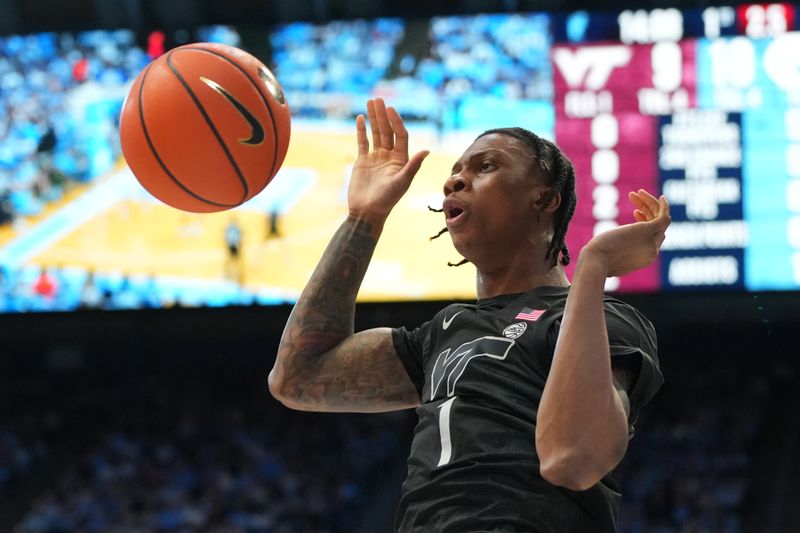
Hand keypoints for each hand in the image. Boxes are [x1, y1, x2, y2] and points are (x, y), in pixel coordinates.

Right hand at [348, 98, 428, 224]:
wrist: (367, 212)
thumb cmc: (387, 200)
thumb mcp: (402, 182)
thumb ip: (413, 165)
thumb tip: (427, 150)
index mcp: (401, 160)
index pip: (400, 135)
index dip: (396, 121)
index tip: (390, 109)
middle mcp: (389, 156)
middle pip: (387, 131)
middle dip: (383, 115)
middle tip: (378, 99)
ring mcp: (376, 158)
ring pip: (375, 133)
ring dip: (373, 118)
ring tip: (370, 101)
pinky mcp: (362, 161)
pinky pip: (362, 142)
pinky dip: (361, 130)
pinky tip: (360, 118)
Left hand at [581, 190, 670, 276]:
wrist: (595, 261)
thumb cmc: (596, 260)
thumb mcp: (608, 261)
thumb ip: (615, 255)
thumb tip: (611, 251)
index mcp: (644, 259)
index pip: (654, 238)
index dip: (646, 222)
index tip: (635, 212)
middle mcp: (652, 252)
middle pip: (658, 228)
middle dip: (647, 210)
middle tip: (633, 196)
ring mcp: (651, 242)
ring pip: (659, 219)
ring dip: (649, 203)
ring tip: (634, 193)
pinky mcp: (648, 231)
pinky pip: (664, 217)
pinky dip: (664, 207)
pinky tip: (662, 197)